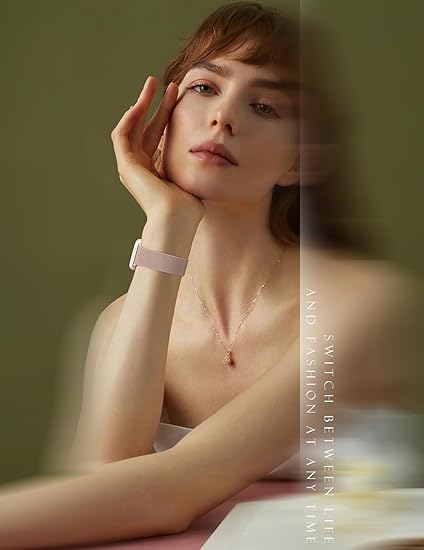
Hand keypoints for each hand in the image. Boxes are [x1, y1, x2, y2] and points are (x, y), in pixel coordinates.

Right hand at [110, 75, 204, 225]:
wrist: (177, 217)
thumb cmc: (189, 204)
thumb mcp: (191, 174)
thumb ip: (192, 160)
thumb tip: (211, 149)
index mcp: (155, 170)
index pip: (157, 135)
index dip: (165, 114)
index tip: (177, 95)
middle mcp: (141, 167)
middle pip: (145, 127)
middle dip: (154, 104)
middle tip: (164, 83)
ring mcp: (131, 166)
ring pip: (131, 127)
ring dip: (141, 105)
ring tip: (151, 85)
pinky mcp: (126, 165)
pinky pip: (121, 135)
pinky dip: (129, 118)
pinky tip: (140, 104)